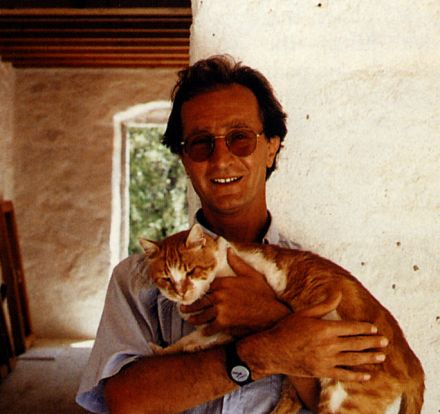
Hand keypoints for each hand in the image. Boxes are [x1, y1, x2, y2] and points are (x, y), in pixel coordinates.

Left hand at [180, 248, 289, 336]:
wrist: (272, 313)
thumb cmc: (263, 293)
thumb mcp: (251, 274)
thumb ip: (237, 263)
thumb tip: (228, 250)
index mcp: (224, 283)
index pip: (206, 287)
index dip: (199, 291)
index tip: (192, 293)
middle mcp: (219, 296)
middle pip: (200, 302)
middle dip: (190, 306)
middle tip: (183, 308)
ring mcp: (220, 310)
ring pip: (202, 315)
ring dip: (194, 318)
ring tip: (189, 319)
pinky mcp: (223, 323)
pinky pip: (210, 327)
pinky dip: (205, 330)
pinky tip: (203, 331)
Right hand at [240, 291, 388, 381]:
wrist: (272, 350)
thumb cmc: (287, 329)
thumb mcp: (305, 313)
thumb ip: (324, 305)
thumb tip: (337, 293)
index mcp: (325, 328)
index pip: (350, 328)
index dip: (364, 328)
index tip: (374, 329)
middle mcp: (328, 345)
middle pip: (355, 343)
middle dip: (371, 342)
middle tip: (384, 342)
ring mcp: (326, 360)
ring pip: (353, 359)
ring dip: (369, 358)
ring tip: (381, 357)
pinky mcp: (322, 371)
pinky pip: (343, 375)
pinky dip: (356, 376)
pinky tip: (366, 375)